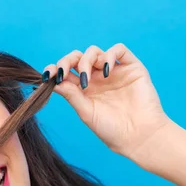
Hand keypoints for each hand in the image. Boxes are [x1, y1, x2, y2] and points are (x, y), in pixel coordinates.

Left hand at [42, 43, 172, 159]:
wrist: (138, 136)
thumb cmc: (111, 130)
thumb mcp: (86, 112)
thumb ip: (71, 95)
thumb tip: (53, 81)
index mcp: (84, 89)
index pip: (66, 72)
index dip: (55, 69)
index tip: (47, 74)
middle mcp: (97, 78)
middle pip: (77, 58)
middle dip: (67, 61)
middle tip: (62, 72)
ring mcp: (113, 71)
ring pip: (94, 52)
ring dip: (85, 61)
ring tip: (86, 80)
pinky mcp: (131, 67)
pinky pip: (118, 50)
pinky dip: (108, 55)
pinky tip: (105, 71)